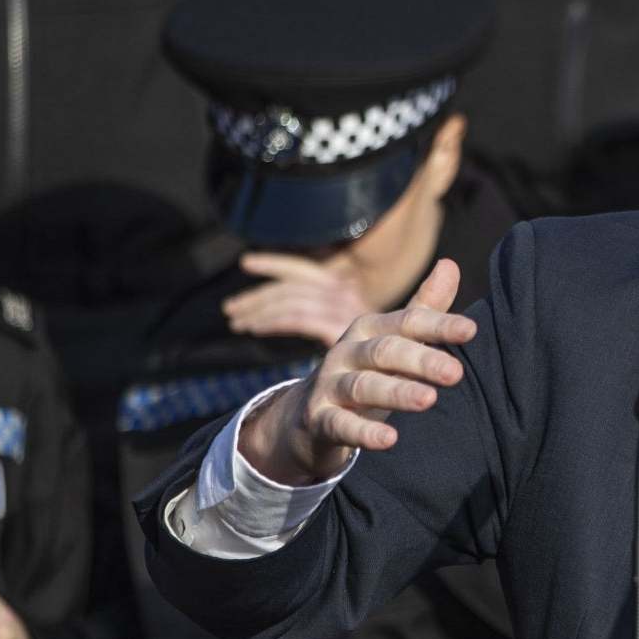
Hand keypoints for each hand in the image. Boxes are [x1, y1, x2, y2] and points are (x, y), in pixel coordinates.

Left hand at [223, 252, 375, 347]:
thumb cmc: (381, 362)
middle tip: (230, 308)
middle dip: (257, 295)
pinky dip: (273, 322)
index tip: (246, 263)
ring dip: (258, 310)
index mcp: (346, 289)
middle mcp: (345, 293)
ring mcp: (343, 309)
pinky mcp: (339, 329)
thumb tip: (297, 310)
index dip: (274, 263)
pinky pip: (297, 319)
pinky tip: (254, 329)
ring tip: (236, 321)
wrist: (408, 374)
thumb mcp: (360, 334)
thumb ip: (330, 317)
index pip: (303, 269)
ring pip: (290, 301)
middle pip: (291, 286)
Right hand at [237, 257, 477, 485]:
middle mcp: (347, 352)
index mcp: (370, 329)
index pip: (407, 322)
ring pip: (362, 386)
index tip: (471, 330)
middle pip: (384, 351)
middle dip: (420, 359)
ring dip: (396, 392)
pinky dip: (363, 432)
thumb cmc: (365, 373)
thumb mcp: (392, 341)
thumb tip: (451, 265)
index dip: (438, 325)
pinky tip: (388, 439)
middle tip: (456, 373)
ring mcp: (330, 385)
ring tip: (428, 400)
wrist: (307, 416)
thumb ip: (423, 310)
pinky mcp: (318, 420)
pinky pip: (340, 425)